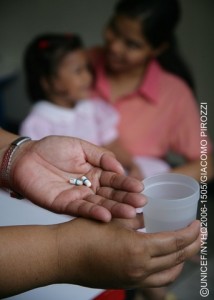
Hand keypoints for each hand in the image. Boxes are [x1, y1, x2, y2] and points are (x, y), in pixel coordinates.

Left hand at [10, 136, 144, 220]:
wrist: (26, 156)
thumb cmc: (52, 148)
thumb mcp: (80, 146)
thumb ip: (101, 156)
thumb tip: (120, 167)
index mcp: (95, 172)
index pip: (114, 178)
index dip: (127, 183)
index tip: (140, 187)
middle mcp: (89, 187)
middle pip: (111, 194)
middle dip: (126, 198)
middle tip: (141, 202)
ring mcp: (78, 197)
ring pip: (100, 204)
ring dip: (115, 209)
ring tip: (131, 212)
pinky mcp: (64, 205)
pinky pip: (81, 210)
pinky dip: (93, 213)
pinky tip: (107, 216)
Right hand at [56, 218, 200, 288]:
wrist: (62, 256)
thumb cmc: (83, 233)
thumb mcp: (114, 219)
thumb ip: (136, 220)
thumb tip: (148, 218)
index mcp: (138, 249)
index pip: (176, 242)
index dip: (191, 233)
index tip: (198, 224)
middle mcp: (140, 269)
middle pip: (178, 259)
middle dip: (194, 246)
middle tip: (201, 236)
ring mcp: (134, 279)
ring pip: (169, 274)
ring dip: (182, 261)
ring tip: (188, 248)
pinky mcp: (126, 283)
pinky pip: (156, 281)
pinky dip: (167, 270)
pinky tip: (166, 260)